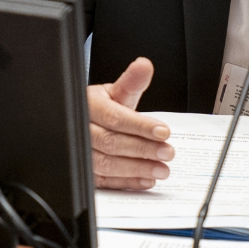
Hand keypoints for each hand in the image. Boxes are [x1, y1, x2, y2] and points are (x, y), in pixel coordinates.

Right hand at [87, 57, 173, 189]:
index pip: (115, 118)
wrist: (87, 121)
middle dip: (143, 149)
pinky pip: (105, 181)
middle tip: (167, 152)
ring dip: (137, 169)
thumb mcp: (117, 92)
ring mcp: (81, 153)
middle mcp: (82, 130)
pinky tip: (146, 180)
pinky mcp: (85, 171)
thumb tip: (144, 65)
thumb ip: (133, 81)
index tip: (164, 132)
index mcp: (89, 105)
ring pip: (106, 164)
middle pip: (111, 142)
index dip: (140, 126)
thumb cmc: (103, 106)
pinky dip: (128, 182)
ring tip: (162, 169)